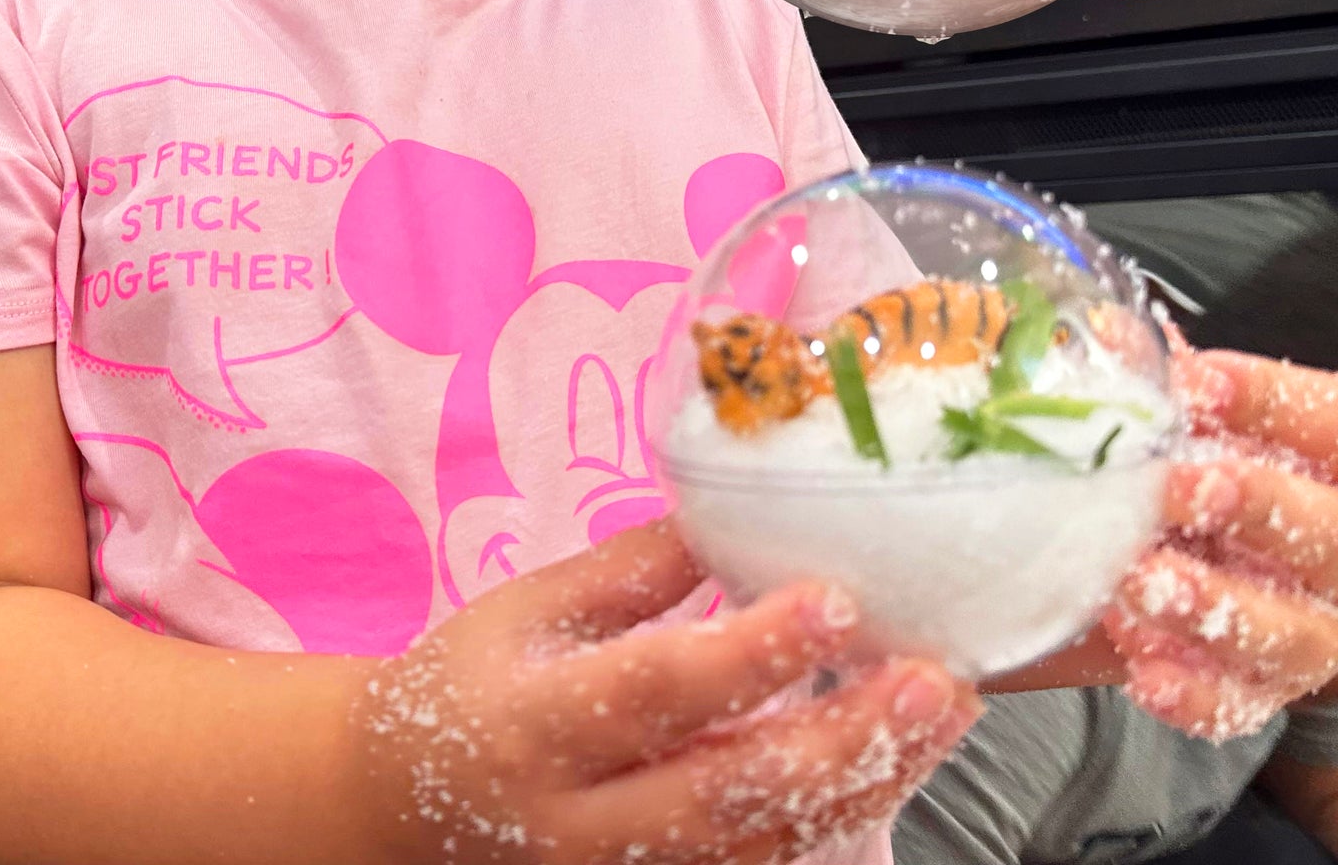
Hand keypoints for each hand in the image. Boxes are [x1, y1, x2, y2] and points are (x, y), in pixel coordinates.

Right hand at [354, 518, 979, 864]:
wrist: (396, 804)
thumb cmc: (470, 682)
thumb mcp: (532, 607)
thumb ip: (634, 570)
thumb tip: (737, 506)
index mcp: (534, 722)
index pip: (654, 689)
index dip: (748, 652)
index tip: (834, 598)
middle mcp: (580, 818)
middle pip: (728, 791)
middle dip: (843, 739)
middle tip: (935, 678)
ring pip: (759, 847)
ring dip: (863, 782)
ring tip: (940, 711)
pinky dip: (831, 823)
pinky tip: (890, 764)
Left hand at [1105, 346, 1337, 740]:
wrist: (1298, 572)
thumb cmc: (1258, 470)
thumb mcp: (1240, 419)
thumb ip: (1188, 383)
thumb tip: (1105, 327)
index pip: (1328, 424)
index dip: (1266, 404)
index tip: (1198, 384)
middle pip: (1327, 534)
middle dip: (1256, 509)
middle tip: (1180, 490)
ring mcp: (1320, 625)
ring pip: (1288, 631)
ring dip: (1214, 608)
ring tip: (1143, 584)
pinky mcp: (1272, 684)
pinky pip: (1242, 701)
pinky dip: (1193, 694)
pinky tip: (1145, 671)